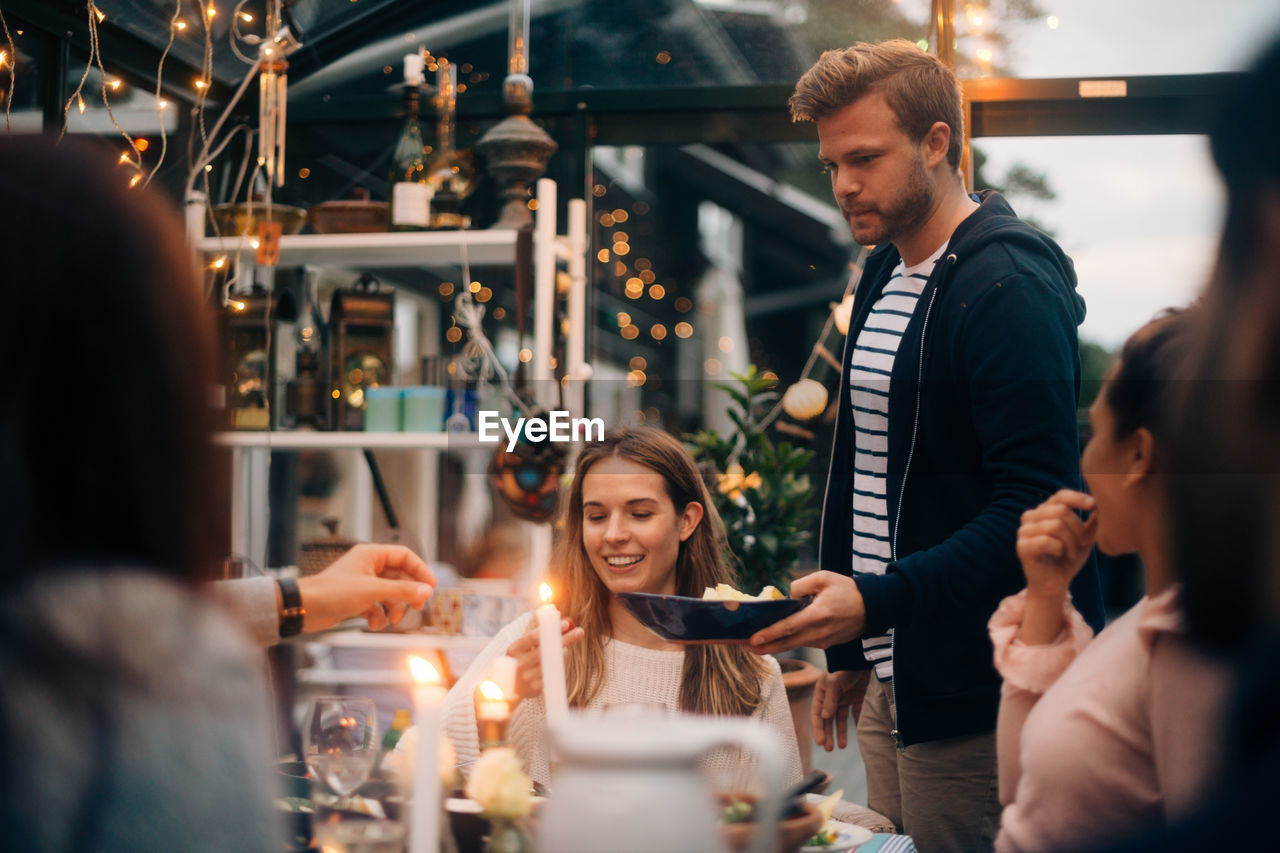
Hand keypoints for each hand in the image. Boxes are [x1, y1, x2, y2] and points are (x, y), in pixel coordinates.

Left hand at [296, 543, 435, 632]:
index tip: (431, 586)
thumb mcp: (373, 591)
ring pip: (389, 594)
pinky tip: (373, 624)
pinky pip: (376, 606)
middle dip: (407, 594)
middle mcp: (368, 567)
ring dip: (393, 608)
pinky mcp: (356, 600)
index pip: (405, 556)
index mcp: (372, 555)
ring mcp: (362, 584)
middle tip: (417, 606)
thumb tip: (427, 591)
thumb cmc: (333, 592)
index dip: (420, 570)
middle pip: (400, 577)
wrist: (304, 608)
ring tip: (391, 620)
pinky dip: (378, 616)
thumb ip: (402, 590)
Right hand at [505, 619, 584, 707]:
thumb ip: (537, 631)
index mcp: (514, 650)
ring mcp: (527, 678)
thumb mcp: (521, 646)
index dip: (550, 630)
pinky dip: (560, 667)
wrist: (507, 688)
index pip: (533, 637)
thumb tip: (555, 613)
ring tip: (565, 648)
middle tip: (580, 631)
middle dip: (565, 639)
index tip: (566, 623)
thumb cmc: (519, 660)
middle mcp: (519, 664)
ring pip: (552, 664)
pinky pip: (553, 676)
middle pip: (546, 650)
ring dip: (563, 654)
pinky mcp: (535, 689)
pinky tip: (560, 662)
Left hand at [748, 571, 865, 653]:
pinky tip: (775, 639)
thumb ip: (801, 585)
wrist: (874, 606)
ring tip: (754, 644)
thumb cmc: (848, 589)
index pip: (788, 627)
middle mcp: (820, 632)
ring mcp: (824, 641)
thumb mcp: (824, 577)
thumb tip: (787, 598)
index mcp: (818, 615)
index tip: (752, 639)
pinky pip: (804, 643)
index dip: (769, 634)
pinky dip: (789, 642)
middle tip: (743, 646)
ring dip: (774, 645)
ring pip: (794, 645)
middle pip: (787, 643)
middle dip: (763, 646)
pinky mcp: (827, 644)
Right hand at [812, 669, 870, 750]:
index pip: (817, 714)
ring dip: (840, 732)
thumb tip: (825, 717)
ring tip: (840, 746)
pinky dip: (856, 723)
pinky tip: (857, 734)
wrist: (862, 656)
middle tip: (829, 749)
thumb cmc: (844, 666)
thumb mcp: (834, 681)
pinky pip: (856, 714)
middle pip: (827, 719)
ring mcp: (845, 698)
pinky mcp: (858, 698)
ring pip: (840, 719)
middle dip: (827, 734)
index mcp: (822, 693)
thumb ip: (830, 699)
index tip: (821, 742)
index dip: (818, 729)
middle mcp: (831, 697)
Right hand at [1016, 490, 1097, 598]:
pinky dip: (1059, 548)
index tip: (1094, 506)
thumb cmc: (1068, 560)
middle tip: (1084, 543)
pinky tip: (1059, 554)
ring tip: (1072, 552)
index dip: (1078, 498)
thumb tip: (1100, 508)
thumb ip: (1092, 524)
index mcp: (1044, 511)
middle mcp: (1031, 517)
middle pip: (1060, 511)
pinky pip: (1046, 541)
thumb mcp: (1085, 540)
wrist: (1054, 585)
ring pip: (1055, 525)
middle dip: (1078, 528)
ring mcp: (1024, 531)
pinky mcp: (1022, 547)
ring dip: (1070, 542)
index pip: (1060, 496)